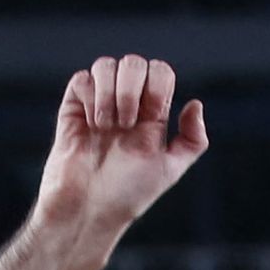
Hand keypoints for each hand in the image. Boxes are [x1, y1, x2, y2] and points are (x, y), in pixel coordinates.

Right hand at [33, 54, 207, 238]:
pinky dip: (89, 98)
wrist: (89, 206)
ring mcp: (100, 103)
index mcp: (152, 113)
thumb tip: (195, 104)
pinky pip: (82, 79)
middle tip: (127, 124)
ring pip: (106, 65)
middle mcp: (127, 103)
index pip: (160, 72)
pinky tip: (90, 125)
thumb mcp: (170, 170)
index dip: (157, 86)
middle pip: (134, 63)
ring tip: (107, 127)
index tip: (152, 116)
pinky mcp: (74, 107)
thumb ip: (193, 140)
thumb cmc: (129, 194)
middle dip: (132, 89)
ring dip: (109, 94)